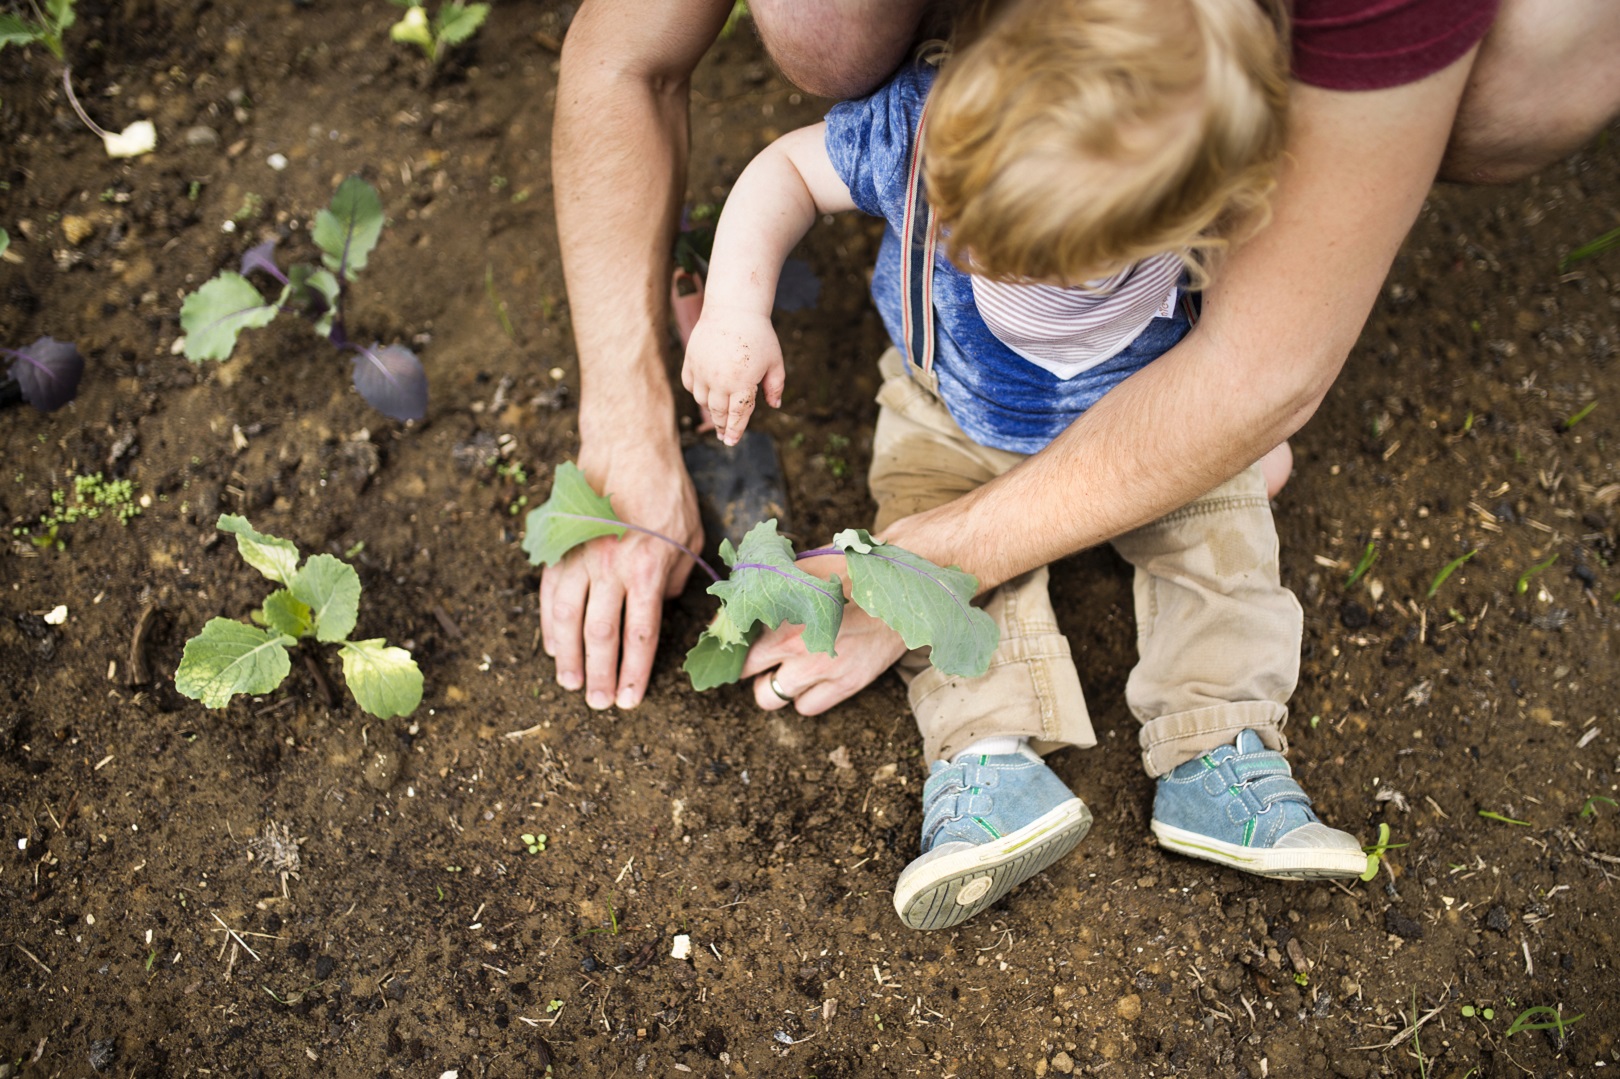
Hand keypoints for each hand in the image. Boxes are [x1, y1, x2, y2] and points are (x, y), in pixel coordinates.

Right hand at [539, 438, 701, 709]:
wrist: (626, 445)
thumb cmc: (665, 489)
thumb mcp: (690, 533)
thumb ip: (678, 576)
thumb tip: (663, 604)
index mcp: (648, 570)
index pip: (640, 635)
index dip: (635, 673)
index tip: (630, 700)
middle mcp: (611, 570)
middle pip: (602, 636)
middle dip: (600, 676)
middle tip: (598, 705)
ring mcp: (581, 558)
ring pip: (568, 620)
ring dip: (569, 658)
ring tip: (571, 685)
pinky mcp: (560, 547)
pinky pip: (550, 594)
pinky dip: (549, 625)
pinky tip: (552, 647)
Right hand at [681, 305, 784, 445]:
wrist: (733, 309)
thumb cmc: (758, 335)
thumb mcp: (775, 361)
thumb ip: (775, 386)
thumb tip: (775, 405)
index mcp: (742, 383)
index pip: (738, 415)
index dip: (735, 430)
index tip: (731, 442)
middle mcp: (720, 380)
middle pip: (718, 412)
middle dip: (723, 425)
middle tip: (725, 435)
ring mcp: (703, 370)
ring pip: (703, 400)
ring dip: (711, 408)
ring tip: (719, 413)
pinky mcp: (691, 361)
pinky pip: (691, 384)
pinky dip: (698, 391)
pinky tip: (706, 393)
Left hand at [737, 554, 909, 714]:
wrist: (898, 584)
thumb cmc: (848, 569)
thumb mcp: (800, 568)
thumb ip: (763, 589)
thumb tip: (732, 604)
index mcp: (779, 616)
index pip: (735, 643)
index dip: (733, 643)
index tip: (737, 642)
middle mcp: (795, 647)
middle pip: (748, 676)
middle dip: (750, 667)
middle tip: (760, 658)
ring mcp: (820, 669)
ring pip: (771, 698)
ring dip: (773, 685)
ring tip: (784, 670)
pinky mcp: (846, 683)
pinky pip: (806, 707)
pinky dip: (803, 697)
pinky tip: (811, 678)